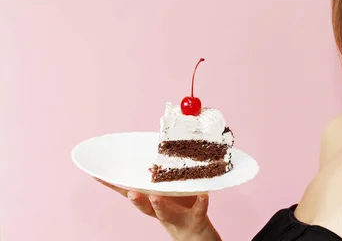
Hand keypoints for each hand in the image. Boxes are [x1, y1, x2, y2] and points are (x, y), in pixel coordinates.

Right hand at [95, 178, 220, 240]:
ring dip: (159, 205)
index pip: (129, 191)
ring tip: (155, 197)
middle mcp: (160, 209)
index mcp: (151, 199)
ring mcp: (177, 215)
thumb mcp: (167, 190)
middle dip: (136, 198)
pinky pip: (199, 209)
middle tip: (130, 192)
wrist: (196, 233)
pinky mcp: (196, 217)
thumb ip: (159, 175)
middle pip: (143, 204)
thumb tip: (151, 149)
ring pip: (164, 212)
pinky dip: (201, 202)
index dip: (113, 184)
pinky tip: (204, 195)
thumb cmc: (179, 206)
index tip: (96, 173)